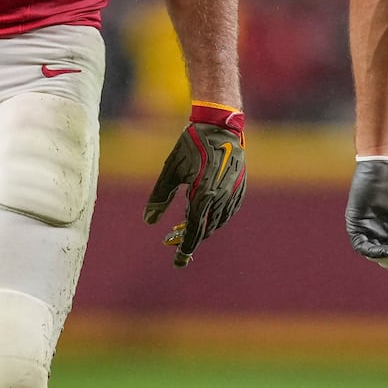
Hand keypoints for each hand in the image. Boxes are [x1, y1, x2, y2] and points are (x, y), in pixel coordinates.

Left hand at [143, 102, 246, 266]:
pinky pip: (227, 212)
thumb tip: (148, 221)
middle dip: (188, 237)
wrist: (219, 125)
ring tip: (182, 225)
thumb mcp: (171, 169)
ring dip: (200, 228)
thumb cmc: (191, 145)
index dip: (184, 248)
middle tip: (169, 240)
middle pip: (205, 229)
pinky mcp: (239, 188)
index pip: (193, 230)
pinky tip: (202, 214)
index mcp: (203, 194)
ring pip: (217, 222)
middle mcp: (221, 198)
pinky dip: (213, 218)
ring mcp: (233, 194)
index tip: (177, 262)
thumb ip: (159, 196)